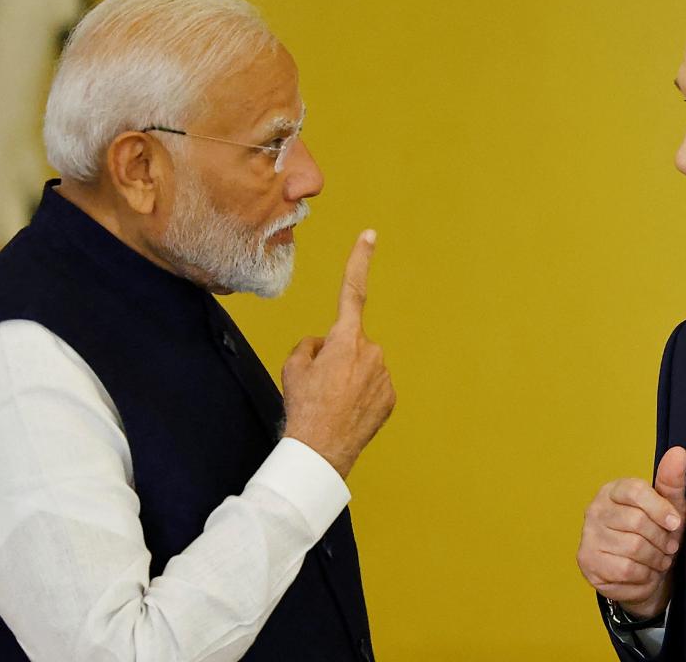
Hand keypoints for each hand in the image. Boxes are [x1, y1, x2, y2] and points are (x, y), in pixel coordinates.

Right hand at [282, 230, 395, 477]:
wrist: (321, 450)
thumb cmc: (304, 407)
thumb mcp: (293, 367)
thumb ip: (309, 345)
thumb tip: (323, 346)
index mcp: (345, 339)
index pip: (352, 291)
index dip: (359, 260)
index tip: (370, 235)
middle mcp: (371, 352)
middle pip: (350, 342)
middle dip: (337, 355)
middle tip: (320, 385)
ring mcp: (384, 375)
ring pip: (362, 366)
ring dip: (349, 377)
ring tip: (331, 401)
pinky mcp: (391, 397)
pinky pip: (372, 386)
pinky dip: (360, 395)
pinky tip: (346, 411)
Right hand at [577, 447, 685, 619]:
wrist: (642, 576)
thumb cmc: (656, 536)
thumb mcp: (671, 508)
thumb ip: (672, 481)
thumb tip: (678, 452)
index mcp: (613, 490)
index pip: (636, 491)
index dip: (660, 509)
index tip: (675, 524)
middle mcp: (595, 509)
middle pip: (637, 521)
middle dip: (661, 539)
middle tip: (668, 547)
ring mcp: (588, 535)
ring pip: (633, 547)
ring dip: (655, 559)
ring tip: (657, 560)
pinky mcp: (588, 561)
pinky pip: (625, 569)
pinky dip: (643, 575)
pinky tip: (644, 572)